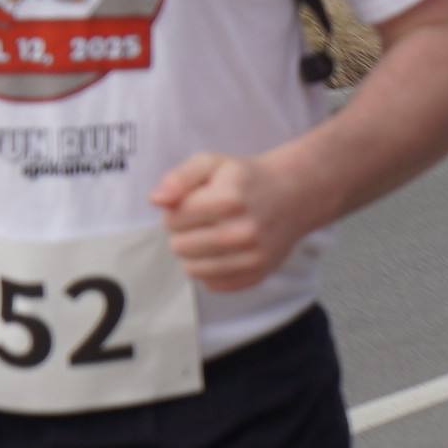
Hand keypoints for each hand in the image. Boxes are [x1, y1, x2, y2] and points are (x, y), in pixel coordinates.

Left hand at [154, 149, 333, 291]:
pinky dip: (211, 269)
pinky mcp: (255, 275)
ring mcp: (251, 258)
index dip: (177, 208)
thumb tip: (156, 199)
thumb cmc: (245, 179)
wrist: (292, 195)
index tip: (195, 201)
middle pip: (179, 246)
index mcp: (228, 200)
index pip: (172, 218)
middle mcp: (241, 232)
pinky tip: (224, 250)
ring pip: (191, 269)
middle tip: (204, 218)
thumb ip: (178, 178)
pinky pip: (211, 284)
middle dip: (184, 231)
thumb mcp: (211, 163)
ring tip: (212, 233)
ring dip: (195, 253)